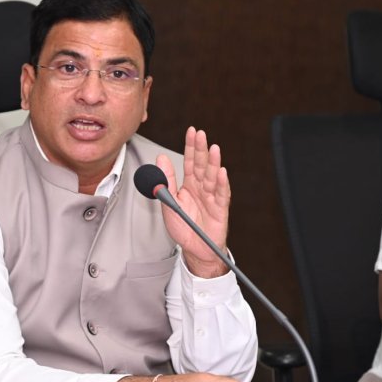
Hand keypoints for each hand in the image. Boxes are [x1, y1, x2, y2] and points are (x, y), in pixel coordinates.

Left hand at [157, 127, 230, 277]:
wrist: (195, 249)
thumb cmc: (183, 227)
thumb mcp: (168, 203)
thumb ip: (165, 181)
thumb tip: (161, 159)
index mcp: (189, 185)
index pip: (189, 162)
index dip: (190, 147)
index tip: (191, 131)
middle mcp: (201, 188)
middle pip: (201, 165)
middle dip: (201, 149)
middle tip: (200, 134)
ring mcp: (212, 197)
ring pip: (212, 176)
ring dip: (213, 162)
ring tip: (213, 149)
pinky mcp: (220, 209)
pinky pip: (221, 194)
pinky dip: (221, 183)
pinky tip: (221, 172)